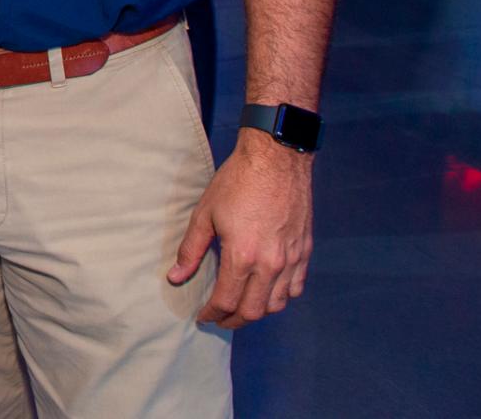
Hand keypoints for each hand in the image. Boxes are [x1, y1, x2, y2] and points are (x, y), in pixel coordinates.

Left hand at [169, 131, 313, 327]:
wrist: (276, 160)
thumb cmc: (237, 182)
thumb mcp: (205, 214)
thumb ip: (191, 250)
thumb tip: (175, 277)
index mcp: (242, 256)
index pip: (226, 301)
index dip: (212, 314)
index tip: (202, 316)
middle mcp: (270, 264)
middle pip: (253, 310)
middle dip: (233, 320)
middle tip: (219, 318)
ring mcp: (291, 259)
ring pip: (277, 304)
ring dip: (258, 311)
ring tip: (241, 308)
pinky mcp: (305, 251)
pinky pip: (296, 287)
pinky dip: (282, 296)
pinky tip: (268, 291)